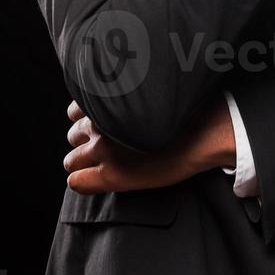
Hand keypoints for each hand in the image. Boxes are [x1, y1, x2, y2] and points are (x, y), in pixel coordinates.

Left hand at [63, 95, 235, 194]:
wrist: (204, 133)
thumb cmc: (183, 109)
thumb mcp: (150, 91)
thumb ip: (123, 92)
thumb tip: (108, 92)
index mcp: (107, 100)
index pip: (75, 111)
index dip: (88, 119)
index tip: (103, 124)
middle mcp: (100, 123)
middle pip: (73, 135)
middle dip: (86, 140)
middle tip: (108, 144)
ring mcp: (104, 150)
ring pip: (70, 161)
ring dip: (84, 161)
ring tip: (107, 161)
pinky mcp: (112, 176)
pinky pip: (76, 182)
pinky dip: (83, 181)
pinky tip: (98, 179)